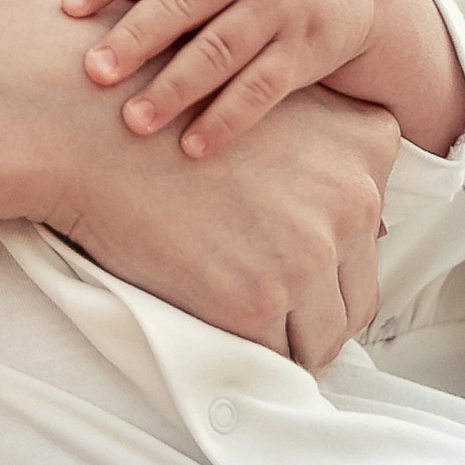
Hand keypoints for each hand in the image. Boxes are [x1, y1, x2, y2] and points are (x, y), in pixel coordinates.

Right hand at [50, 81, 398, 370]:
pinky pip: (274, 356)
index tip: (289, 257)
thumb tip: (365, 227)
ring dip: (288, 339)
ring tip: (239, 325)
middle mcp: (355, 196)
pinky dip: (248, 352)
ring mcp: (310, 250)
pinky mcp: (259, 297)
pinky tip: (213, 325)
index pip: (373, 231)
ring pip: (327, 334)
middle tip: (262, 303)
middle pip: (360, 290)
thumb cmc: (167, 115)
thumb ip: (325, 154)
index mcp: (367, 144)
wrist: (90, 126)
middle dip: (315, 307)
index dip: (330, 255)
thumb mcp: (270, 108)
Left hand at [64, 0, 382, 155]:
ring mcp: (279, 6)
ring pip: (221, 49)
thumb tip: (77, 2)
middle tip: (94, 72)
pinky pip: (261, 89)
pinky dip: (226, 120)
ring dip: (174, 88)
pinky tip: (192, 148)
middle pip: (185, 0)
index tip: (68, 9)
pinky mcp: (303, 50)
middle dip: (137, 37)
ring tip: (133, 121)